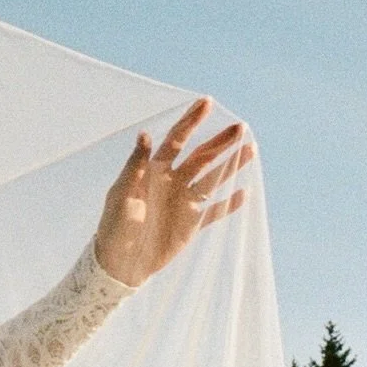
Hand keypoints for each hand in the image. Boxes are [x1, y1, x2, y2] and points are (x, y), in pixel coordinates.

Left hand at [93, 97, 253, 287]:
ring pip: (213, 178)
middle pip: (201, 156)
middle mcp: (172, 181)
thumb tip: (144, 134)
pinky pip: (215, 210)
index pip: (176, 140)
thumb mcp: (122, 193)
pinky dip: (229, 203)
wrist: (120, 263)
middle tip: (241, 127)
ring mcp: (184, 201)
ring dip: (231, 164)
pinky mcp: (192, 223)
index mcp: (154, 170)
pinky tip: (244, 192)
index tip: (206, 103)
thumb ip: (135, 165)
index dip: (190, 121)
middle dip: (220, 141)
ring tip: (251, 149)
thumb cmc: (115, 225)